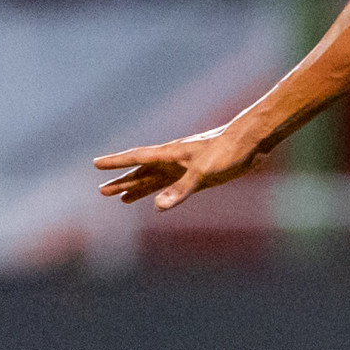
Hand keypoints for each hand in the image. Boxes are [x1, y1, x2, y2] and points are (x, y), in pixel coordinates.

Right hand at [94, 126, 263, 210]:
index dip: (116, 162)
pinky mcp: (198, 174)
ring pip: (154, 178)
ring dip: (137, 187)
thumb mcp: (203, 172)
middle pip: (142, 171)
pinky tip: (154, 199)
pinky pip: (171, 184)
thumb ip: (181, 189)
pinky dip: (159, 191)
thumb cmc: (228, 151)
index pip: (137, 157)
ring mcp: (186, 167)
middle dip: (122, 180)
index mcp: (171, 153)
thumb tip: (158, 207)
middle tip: (101, 191)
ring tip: (119, 197)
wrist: (253, 142)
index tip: (96, 164)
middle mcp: (174, 160)